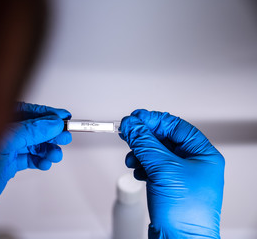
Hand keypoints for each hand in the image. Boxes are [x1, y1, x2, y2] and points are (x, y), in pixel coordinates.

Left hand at [0, 102, 71, 226]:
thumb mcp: (3, 147)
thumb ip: (28, 132)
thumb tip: (51, 123)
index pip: (27, 111)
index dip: (47, 113)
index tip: (63, 117)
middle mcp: (1, 133)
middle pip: (34, 128)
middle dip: (50, 133)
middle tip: (63, 138)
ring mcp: (5, 148)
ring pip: (34, 143)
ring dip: (47, 148)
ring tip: (53, 155)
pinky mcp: (8, 163)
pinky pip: (30, 157)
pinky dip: (40, 160)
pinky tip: (44, 163)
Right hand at [120, 109, 223, 238]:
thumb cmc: (185, 212)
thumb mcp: (163, 169)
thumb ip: (145, 143)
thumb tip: (132, 125)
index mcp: (202, 154)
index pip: (175, 126)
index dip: (153, 120)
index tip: (135, 118)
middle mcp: (194, 163)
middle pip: (164, 139)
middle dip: (144, 137)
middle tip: (128, 132)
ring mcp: (181, 175)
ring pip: (156, 153)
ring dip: (141, 152)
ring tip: (132, 157)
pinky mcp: (169, 186)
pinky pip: (153, 167)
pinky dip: (142, 166)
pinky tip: (138, 170)